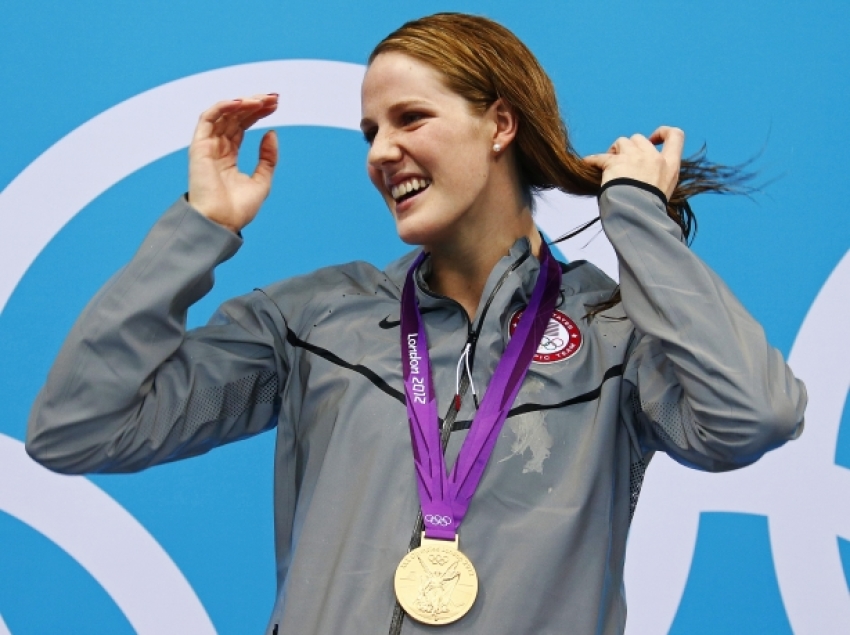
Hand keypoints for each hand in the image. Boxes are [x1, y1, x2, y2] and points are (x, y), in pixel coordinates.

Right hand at [188, 94, 278, 232]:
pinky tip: (241, 102)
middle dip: (254, 104)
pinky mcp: (199, 146)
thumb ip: (267, 158)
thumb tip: (271, 132)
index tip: (275, 104)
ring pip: (223, 114)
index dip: (258, 113)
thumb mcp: (261, 181)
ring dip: (242, 103)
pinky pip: (208, 118)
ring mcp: (207, 146)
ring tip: (262, 100)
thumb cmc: (238, 209)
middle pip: (235, 117)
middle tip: (273, 98)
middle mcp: (217, 148)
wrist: (221, 223)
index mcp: (229, 156)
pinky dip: (223, 106)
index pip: (242, 126)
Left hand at [584, 126, 683, 199]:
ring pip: (622, 142)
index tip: (653, 139)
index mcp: (670, 165)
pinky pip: (600, 157)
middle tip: (623, 161)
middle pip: (640, 139)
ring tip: (610, 165)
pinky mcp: (614, 163)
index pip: (675, 135)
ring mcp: (633, 158)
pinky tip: (588, 163)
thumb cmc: (650, 208)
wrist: (638, 214)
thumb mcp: (665, 191)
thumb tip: (645, 173)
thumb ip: (659, 176)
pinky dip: (593, 160)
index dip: (663, 133)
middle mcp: (653, 157)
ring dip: (615, 151)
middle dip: (630, 147)